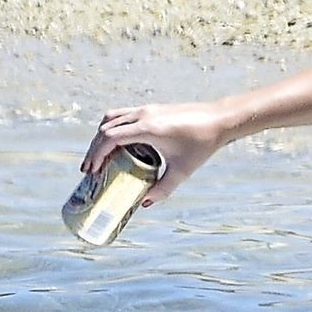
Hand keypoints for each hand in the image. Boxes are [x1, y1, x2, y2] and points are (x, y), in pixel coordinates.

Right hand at [82, 101, 230, 206]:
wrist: (221, 119)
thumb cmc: (203, 144)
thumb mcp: (182, 170)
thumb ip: (163, 189)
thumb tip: (144, 203)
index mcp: (148, 128)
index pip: (110, 138)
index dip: (96, 154)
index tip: (91, 171)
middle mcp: (143, 115)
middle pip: (106, 129)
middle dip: (94, 149)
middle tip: (90, 169)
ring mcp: (147, 109)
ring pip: (112, 118)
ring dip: (101, 136)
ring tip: (99, 156)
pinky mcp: (152, 108)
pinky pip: (123, 115)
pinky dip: (113, 127)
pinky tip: (117, 144)